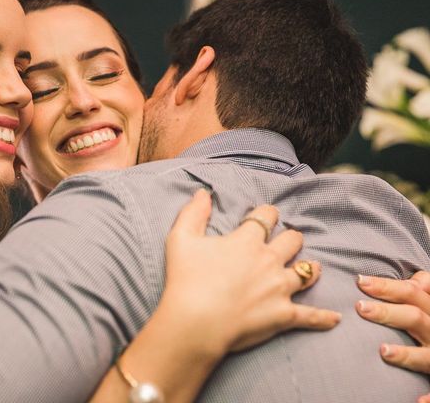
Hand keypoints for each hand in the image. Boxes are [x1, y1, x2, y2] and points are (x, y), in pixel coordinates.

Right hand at [161, 189, 340, 357]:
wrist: (196, 322)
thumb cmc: (186, 280)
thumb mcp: (181, 239)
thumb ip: (193, 213)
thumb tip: (203, 193)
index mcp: (247, 240)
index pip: (267, 216)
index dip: (267, 214)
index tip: (265, 217)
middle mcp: (269, 260)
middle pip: (292, 240)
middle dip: (291, 238)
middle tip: (286, 242)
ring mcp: (280, 288)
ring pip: (308, 272)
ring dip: (310, 268)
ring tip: (311, 268)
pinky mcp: (284, 315)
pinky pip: (311, 315)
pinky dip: (324, 317)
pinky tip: (335, 317)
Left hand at [356, 271, 429, 401]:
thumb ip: (422, 289)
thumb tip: (413, 280)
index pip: (412, 293)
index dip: (387, 286)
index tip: (359, 281)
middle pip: (415, 318)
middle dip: (388, 313)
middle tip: (360, 307)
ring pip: (426, 355)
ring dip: (407, 354)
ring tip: (383, 351)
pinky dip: (429, 398)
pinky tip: (416, 402)